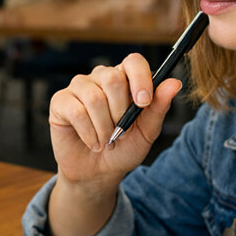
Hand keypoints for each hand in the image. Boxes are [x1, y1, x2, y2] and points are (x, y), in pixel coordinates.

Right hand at [48, 53, 181, 188]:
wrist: (97, 173)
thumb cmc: (123, 149)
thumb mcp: (146, 132)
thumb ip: (158, 107)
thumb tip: (174, 83)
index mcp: (125, 79)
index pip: (133, 62)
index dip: (139, 79)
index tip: (143, 103)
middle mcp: (101, 77)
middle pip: (112, 78)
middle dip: (120, 112)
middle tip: (121, 132)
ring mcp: (79, 87)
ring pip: (94, 97)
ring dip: (104, 128)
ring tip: (106, 142)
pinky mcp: (60, 101)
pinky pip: (77, 111)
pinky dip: (89, 134)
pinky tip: (92, 143)